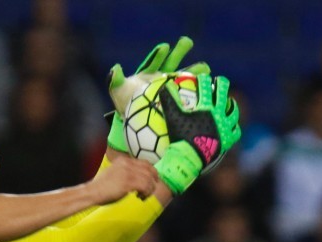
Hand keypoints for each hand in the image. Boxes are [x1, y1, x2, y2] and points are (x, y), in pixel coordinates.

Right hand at [92, 156, 158, 202]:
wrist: (92, 192)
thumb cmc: (101, 187)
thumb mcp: (114, 172)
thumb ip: (125, 171)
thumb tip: (139, 177)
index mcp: (124, 160)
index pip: (145, 163)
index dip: (152, 172)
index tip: (152, 181)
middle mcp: (127, 164)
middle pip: (149, 170)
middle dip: (153, 182)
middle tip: (150, 190)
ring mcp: (128, 172)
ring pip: (149, 179)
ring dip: (149, 189)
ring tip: (143, 196)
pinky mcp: (128, 182)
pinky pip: (145, 186)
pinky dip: (146, 193)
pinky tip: (140, 197)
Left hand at [107, 36, 209, 151]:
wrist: (134, 119)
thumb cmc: (125, 103)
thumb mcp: (118, 91)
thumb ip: (116, 80)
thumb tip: (115, 68)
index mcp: (148, 72)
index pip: (153, 61)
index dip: (158, 55)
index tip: (164, 47)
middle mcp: (161, 77)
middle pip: (171, 63)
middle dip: (179, 52)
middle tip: (187, 42)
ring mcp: (170, 87)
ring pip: (182, 77)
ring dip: (193, 72)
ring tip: (205, 68)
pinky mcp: (176, 98)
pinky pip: (186, 93)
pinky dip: (195, 90)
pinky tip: (205, 89)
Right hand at [155, 74, 241, 193]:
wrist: (190, 158)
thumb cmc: (181, 137)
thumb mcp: (172, 117)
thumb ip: (168, 100)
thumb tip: (164, 85)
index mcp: (206, 107)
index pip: (205, 87)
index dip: (203, 80)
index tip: (201, 77)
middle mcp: (218, 114)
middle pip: (223, 93)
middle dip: (221, 84)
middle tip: (219, 81)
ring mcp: (225, 127)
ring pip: (233, 111)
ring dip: (231, 104)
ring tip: (230, 101)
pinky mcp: (227, 139)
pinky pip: (235, 132)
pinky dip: (234, 127)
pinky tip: (232, 126)